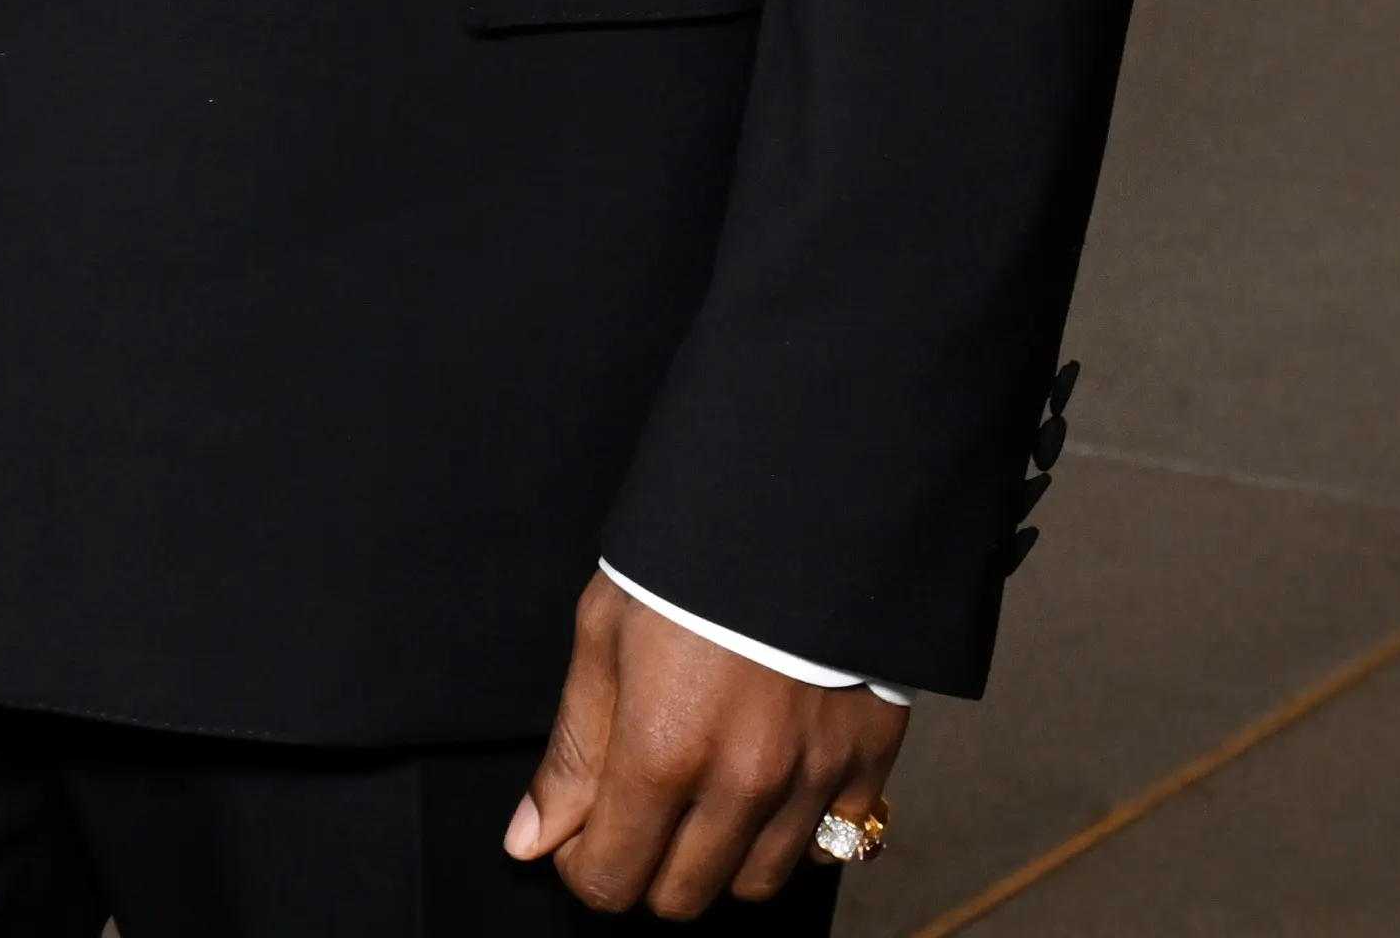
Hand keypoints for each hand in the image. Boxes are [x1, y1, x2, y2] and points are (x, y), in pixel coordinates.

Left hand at [505, 575, 911, 914]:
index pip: (611, 880)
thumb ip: (573, 752)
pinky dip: (799, 833)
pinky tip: (774, 784)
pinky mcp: (867, 761)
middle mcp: (740, 782)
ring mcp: (811, 778)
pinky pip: (833, 844)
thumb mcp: (605, 635)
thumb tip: (531, 842)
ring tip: (706, 797)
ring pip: (757, 883)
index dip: (584, 865)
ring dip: (721, 857)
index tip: (583, 833)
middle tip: (641, 812)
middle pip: (682, 897)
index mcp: (662, 750)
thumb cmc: (689, 561)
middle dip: (647, 868)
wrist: (802, 501)